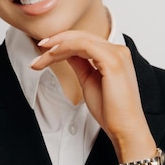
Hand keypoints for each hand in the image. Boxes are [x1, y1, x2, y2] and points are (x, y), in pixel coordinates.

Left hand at [31, 30, 156, 162]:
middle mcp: (118, 50)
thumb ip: (80, 63)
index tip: (45, 50)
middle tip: (40, 47)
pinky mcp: (112, 60)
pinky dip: (65, 47)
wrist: (125, 129)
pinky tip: (52, 55)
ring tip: (42, 57)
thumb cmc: (111, 111)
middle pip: (82, 36)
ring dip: (57, 45)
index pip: (85, 40)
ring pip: (80, 39)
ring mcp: (116, 53)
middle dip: (57, 40)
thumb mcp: (88, 80)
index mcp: (115, 55)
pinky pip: (83, 45)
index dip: (63, 41)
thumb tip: (66, 52)